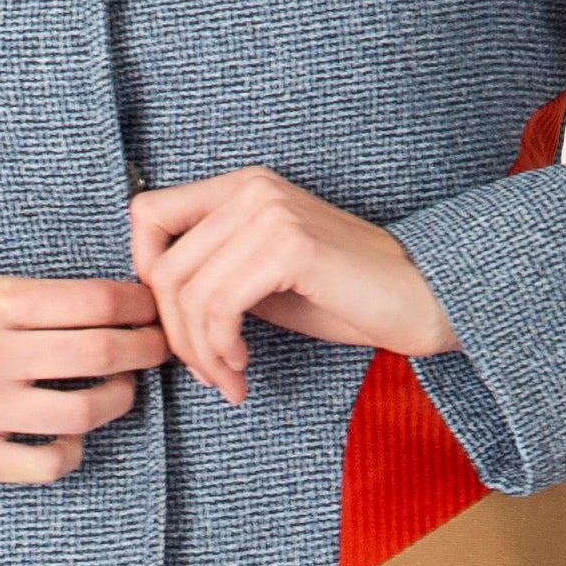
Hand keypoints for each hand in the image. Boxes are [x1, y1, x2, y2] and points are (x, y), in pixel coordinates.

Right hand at [0, 275, 169, 485]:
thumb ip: (29, 301)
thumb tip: (109, 304)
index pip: (93, 301)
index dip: (139, 306)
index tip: (152, 309)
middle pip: (102, 355)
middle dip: (146, 351)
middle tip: (158, 349)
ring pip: (84, 414)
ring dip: (118, 402)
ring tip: (120, 392)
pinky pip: (48, 463)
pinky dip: (72, 452)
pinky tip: (70, 438)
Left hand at [128, 168, 454, 408]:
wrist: (421, 298)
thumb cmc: (345, 296)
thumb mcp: (262, 279)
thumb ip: (213, 274)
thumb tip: (155, 304)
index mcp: (241, 188)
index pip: (146, 214)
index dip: (144, 274)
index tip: (176, 321)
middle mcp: (251, 189)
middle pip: (162, 267)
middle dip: (176, 334)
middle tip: (208, 371)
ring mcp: (269, 212)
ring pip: (187, 293)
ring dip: (201, 352)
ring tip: (228, 377)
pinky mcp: (289, 246)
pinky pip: (220, 306)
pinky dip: (221, 347)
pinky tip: (243, 364)